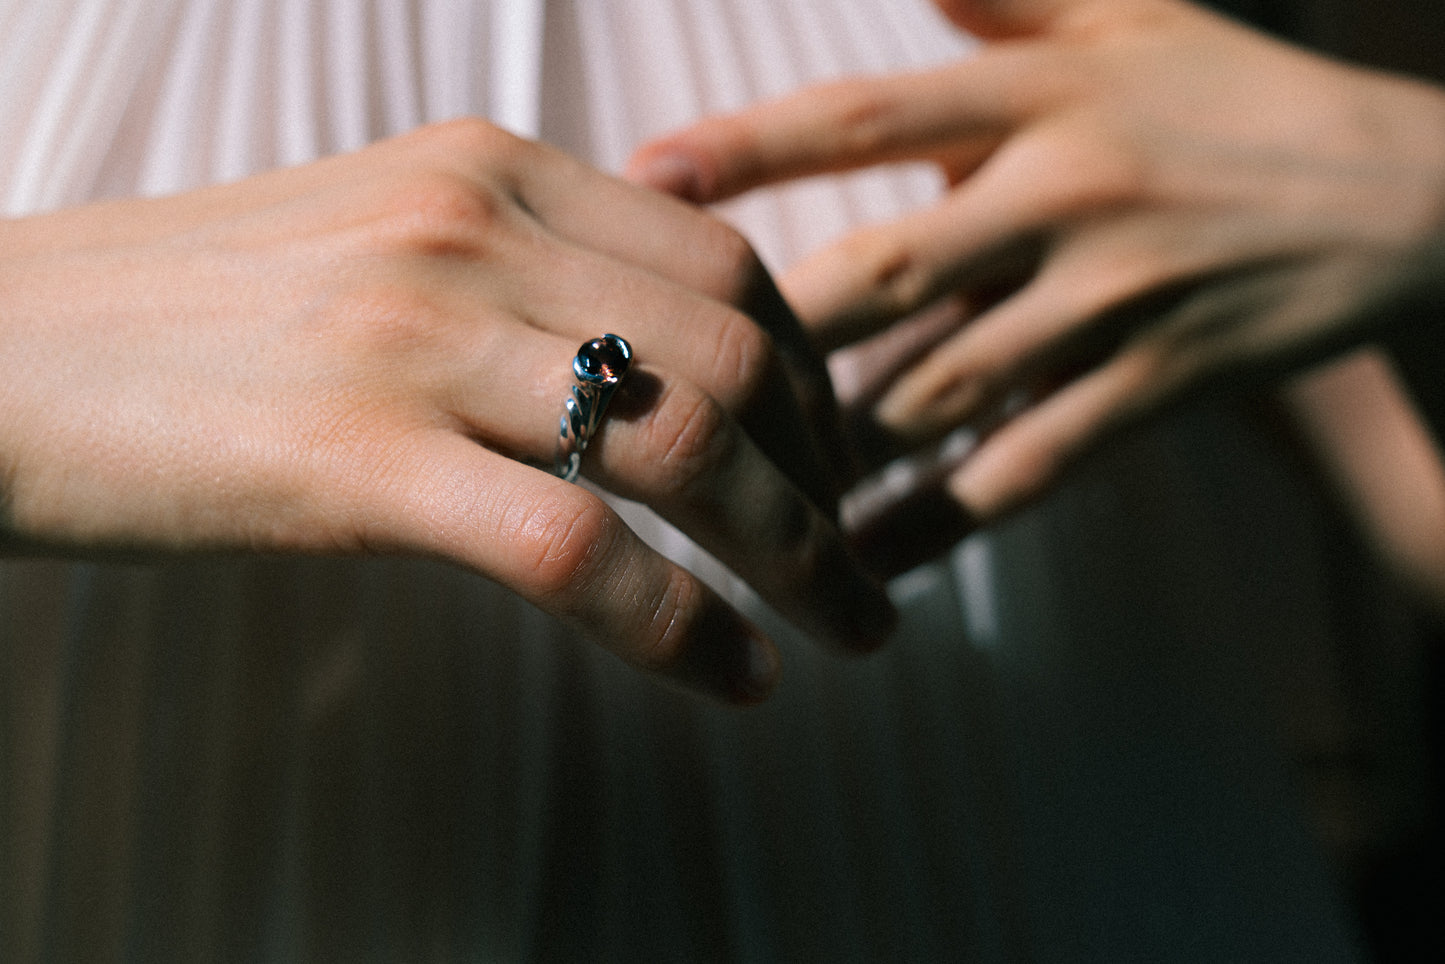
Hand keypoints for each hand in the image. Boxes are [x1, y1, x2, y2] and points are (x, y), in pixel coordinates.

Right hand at [0, 119, 894, 702]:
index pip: (724, 261)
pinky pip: (577, 551)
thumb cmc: (191, 316)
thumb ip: (515, 275)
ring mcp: (416, 339)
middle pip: (736, 352)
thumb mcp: (376, 242)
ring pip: (686, 444)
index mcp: (490, 171)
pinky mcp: (354, 459)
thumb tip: (641, 356)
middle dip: (829, 473)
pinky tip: (732, 677)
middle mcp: (474, 232)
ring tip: (842, 629)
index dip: (812, 370)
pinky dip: (683, 626)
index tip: (830, 455)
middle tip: (853, 560)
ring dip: (798, 553)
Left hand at [628, 0, 1444, 570]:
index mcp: (1043, 98)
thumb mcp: (1126, 16)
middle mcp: (1065, 198)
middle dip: (761, 329)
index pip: (868, 118)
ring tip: (727, 488)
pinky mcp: (1154, 388)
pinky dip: (939, 520)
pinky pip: (1027, 467)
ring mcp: (1112, 303)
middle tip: (654, 377)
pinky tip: (858, 563)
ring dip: (829, 445)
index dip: (750, 145)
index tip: (645, 174)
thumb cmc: (1236, 96)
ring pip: (941, 387)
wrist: (1397, 195)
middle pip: (882, 272)